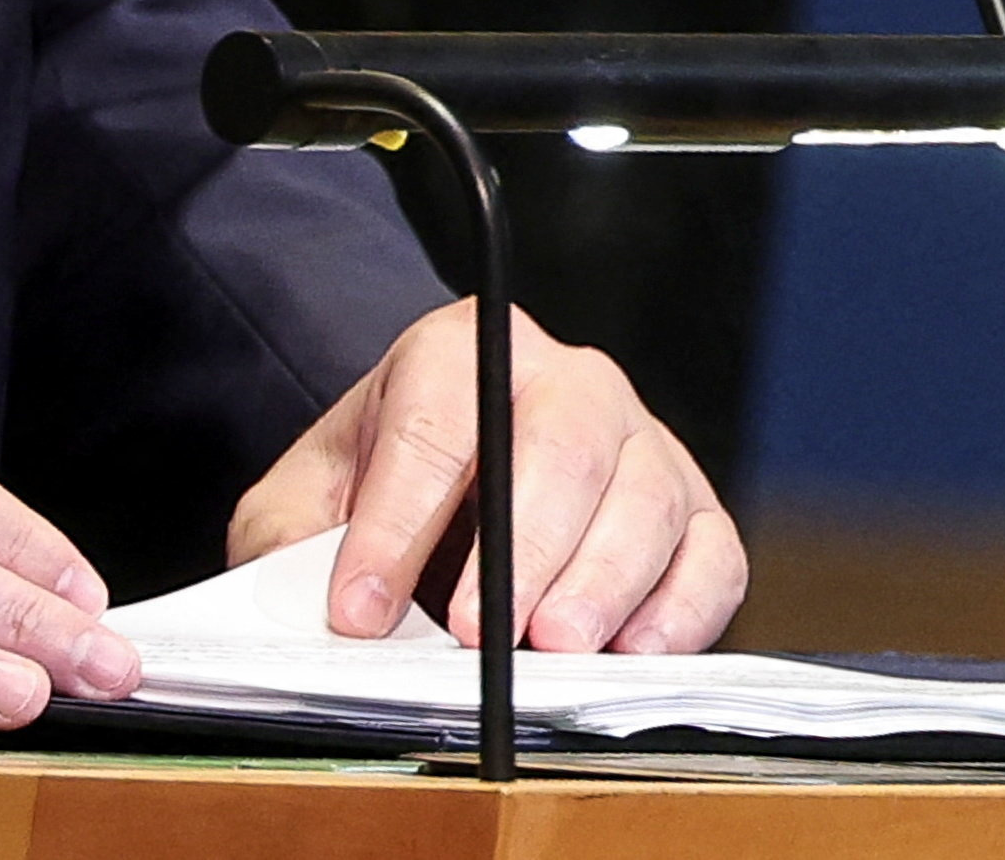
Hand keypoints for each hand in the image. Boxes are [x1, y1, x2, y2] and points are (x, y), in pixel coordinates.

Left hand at [230, 304, 744, 652]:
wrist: (442, 487)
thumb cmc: (375, 491)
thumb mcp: (303, 501)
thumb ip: (292, 544)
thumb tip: (320, 613)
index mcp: (459, 352)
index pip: (439, 419)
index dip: (400, 517)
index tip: (362, 607)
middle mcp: (566, 380)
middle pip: (565, 443)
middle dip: (524, 545)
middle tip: (479, 631)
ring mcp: (640, 442)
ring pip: (646, 496)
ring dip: (602, 580)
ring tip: (553, 649)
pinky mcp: (691, 512)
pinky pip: (712, 554)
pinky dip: (682, 608)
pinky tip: (632, 652)